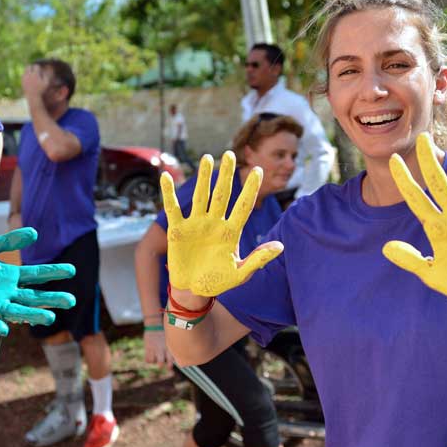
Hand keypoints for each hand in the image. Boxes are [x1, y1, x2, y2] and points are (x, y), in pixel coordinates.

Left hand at [0, 228, 75, 335]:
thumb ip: (8, 241)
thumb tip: (34, 233)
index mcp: (8, 276)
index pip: (35, 276)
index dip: (53, 273)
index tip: (72, 270)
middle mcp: (4, 292)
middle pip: (33, 297)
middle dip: (51, 299)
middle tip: (71, 300)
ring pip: (16, 311)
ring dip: (32, 316)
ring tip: (50, 318)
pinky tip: (4, 329)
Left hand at [21, 64, 48, 98]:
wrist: (33, 96)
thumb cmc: (41, 90)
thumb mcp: (46, 83)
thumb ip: (46, 75)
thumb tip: (44, 70)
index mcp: (35, 74)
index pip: (36, 66)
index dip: (38, 68)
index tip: (40, 71)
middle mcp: (29, 75)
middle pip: (29, 66)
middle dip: (32, 67)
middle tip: (35, 71)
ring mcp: (24, 78)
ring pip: (25, 70)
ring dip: (29, 70)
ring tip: (32, 74)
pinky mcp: (22, 81)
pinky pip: (23, 74)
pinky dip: (26, 75)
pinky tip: (29, 78)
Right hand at [143, 328, 170, 364]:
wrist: (154, 325)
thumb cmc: (162, 334)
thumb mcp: (169, 340)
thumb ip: (169, 349)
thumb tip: (172, 359)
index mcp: (167, 347)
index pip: (170, 359)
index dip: (169, 365)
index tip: (169, 368)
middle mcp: (161, 349)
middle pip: (161, 362)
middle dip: (160, 365)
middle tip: (160, 365)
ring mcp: (154, 348)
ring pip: (153, 361)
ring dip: (153, 361)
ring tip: (154, 357)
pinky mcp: (147, 348)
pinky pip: (147, 359)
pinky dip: (148, 360)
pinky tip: (149, 356)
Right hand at [160, 151, 282, 296]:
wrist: (193, 292)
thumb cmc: (217, 282)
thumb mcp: (240, 273)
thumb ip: (258, 259)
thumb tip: (280, 246)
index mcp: (231, 231)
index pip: (243, 206)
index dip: (250, 189)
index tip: (258, 170)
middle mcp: (214, 223)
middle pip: (221, 194)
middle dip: (226, 175)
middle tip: (229, 154)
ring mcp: (196, 224)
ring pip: (201, 196)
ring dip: (203, 177)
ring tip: (207, 158)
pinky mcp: (178, 230)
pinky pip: (172, 208)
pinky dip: (168, 193)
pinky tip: (166, 176)